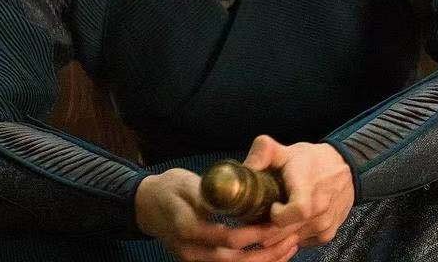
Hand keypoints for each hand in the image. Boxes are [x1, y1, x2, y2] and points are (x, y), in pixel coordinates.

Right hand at [134, 168, 298, 261]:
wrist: (146, 204)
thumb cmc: (170, 188)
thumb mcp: (190, 184)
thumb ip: (212, 195)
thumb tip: (239, 196)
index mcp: (189, 229)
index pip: (228, 239)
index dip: (255, 234)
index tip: (277, 224)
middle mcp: (191, 252)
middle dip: (266, 253)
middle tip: (290, 240)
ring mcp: (194, 260)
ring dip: (263, 261)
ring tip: (288, 248)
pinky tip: (271, 254)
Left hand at [242, 135, 354, 248]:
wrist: (346, 168)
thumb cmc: (314, 161)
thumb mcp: (288, 151)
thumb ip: (264, 152)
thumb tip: (246, 166)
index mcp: (309, 187)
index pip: (297, 211)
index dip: (279, 214)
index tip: (273, 206)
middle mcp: (320, 209)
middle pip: (286, 232)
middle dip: (267, 228)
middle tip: (263, 215)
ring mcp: (324, 224)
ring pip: (291, 241)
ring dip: (279, 234)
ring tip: (277, 216)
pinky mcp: (327, 234)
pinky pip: (301, 244)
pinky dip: (292, 236)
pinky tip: (291, 223)